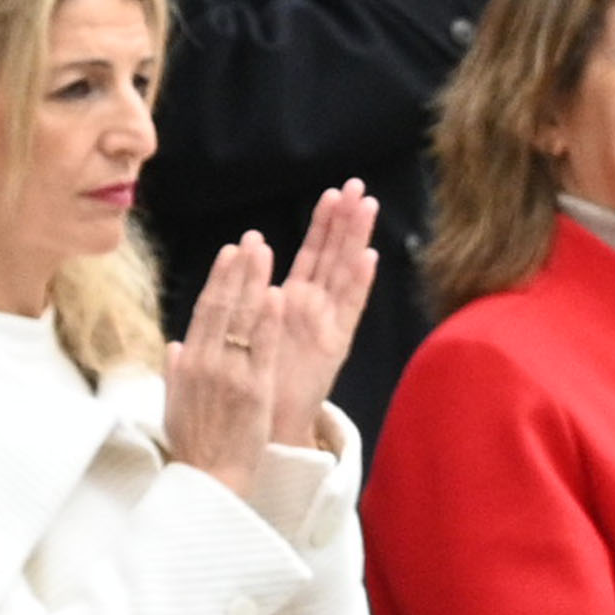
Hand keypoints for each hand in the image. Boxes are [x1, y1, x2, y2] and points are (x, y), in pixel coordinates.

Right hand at [163, 233, 281, 495]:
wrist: (209, 480)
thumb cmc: (195, 446)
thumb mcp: (175, 404)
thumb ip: (176, 372)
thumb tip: (175, 346)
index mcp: (187, 363)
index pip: (204, 311)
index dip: (219, 279)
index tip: (230, 253)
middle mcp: (204, 362)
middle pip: (221, 306)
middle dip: (237, 269)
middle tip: (252, 239)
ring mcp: (228, 374)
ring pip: (240, 320)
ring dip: (253, 282)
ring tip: (264, 251)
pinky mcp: (253, 390)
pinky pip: (261, 348)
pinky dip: (267, 320)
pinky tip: (277, 293)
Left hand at [256, 181, 379, 452]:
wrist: (266, 428)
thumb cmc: (255, 384)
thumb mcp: (247, 337)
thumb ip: (248, 309)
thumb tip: (246, 280)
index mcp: (294, 304)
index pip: (313, 255)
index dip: (323, 225)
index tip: (332, 193)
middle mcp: (315, 310)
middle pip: (334, 256)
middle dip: (345, 221)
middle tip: (358, 185)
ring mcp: (327, 325)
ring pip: (343, 273)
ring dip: (355, 239)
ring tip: (367, 205)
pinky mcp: (333, 345)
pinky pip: (348, 308)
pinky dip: (359, 282)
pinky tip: (368, 256)